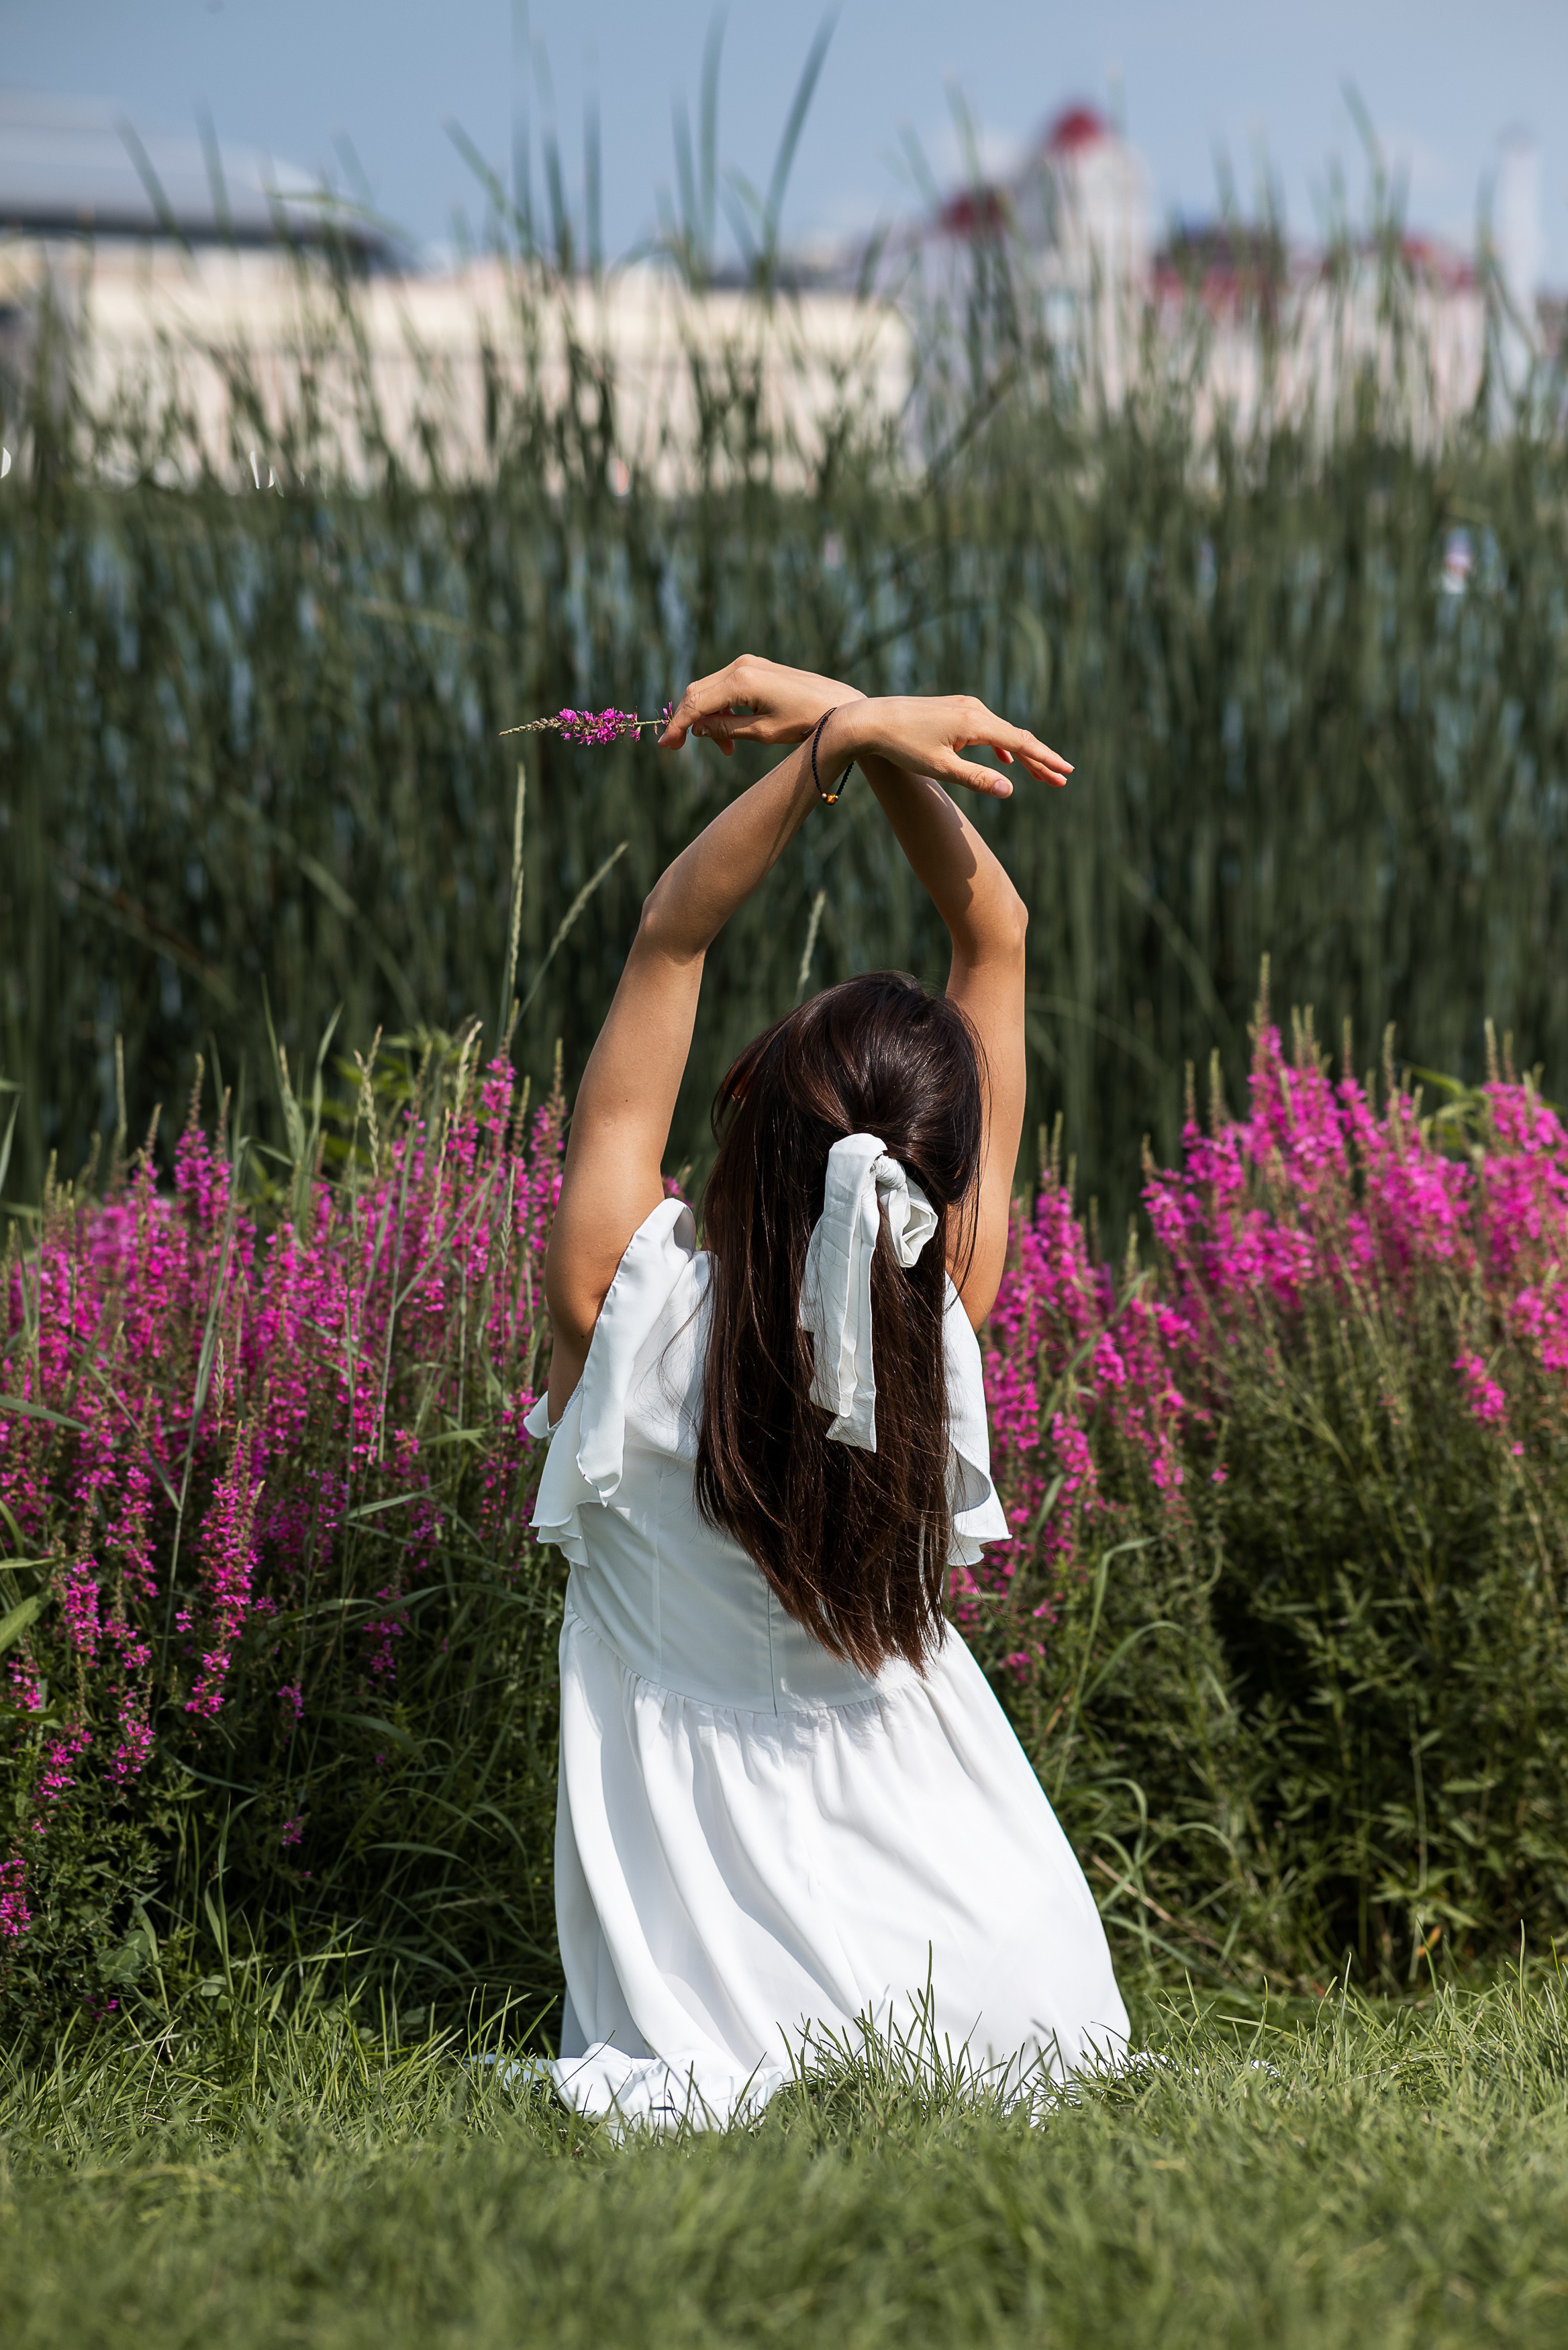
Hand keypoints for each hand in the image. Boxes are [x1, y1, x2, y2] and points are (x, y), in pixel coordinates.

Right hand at [659, 655, 862, 755]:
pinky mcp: (757, 666)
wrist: (841, 706)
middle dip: (687, 721)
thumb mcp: (762, 733)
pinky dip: (721, 708)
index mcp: (741, 681)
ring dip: (707, 718)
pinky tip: (732, 731)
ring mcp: (749, 663)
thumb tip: (696, 728)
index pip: (695, 703)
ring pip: (710, 688)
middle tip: (679, 748)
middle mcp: (742, 665)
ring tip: (725, 748)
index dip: (677, 726)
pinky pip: (726, 686)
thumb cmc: (806, 722)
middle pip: (697, 692)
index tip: (666, 746)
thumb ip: (725, 729)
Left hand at [840, 697, 1071, 798]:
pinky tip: (1004, 760)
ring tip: (1039, 774)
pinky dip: (1000, 746)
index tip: (1066, 773)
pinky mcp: (953, 710)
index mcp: (976, 723)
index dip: (1046, 760)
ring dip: (1021, 754)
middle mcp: (974, 709)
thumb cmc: (902, 746)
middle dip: (1040, 760)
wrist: (870, 720)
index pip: (1021, 743)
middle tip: (1061, 780)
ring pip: (1002, 733)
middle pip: (1017, 738)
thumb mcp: (941, 768)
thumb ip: (977, 779)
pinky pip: (986, 729)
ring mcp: (964, 707)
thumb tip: (1010, 789)